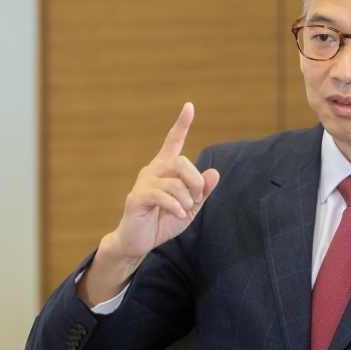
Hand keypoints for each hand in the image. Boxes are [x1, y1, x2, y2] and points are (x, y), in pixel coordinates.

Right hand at [106, 102, 219, 262]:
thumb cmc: (163, 222)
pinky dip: (174, 206)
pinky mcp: (135, 198)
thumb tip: (214, 172)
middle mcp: (152, 170)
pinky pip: (160, 195)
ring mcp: (142, 183)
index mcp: (165, 169)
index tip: (189, 106)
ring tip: (184, 211)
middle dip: (195, 181)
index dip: (181, 124)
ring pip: (174, 181)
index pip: (173, 141)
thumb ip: (202, 191)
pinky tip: (178, 214)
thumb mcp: (191, 207)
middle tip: (196, 198)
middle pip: (181, 162)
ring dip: (186, 198)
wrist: (139, 243)